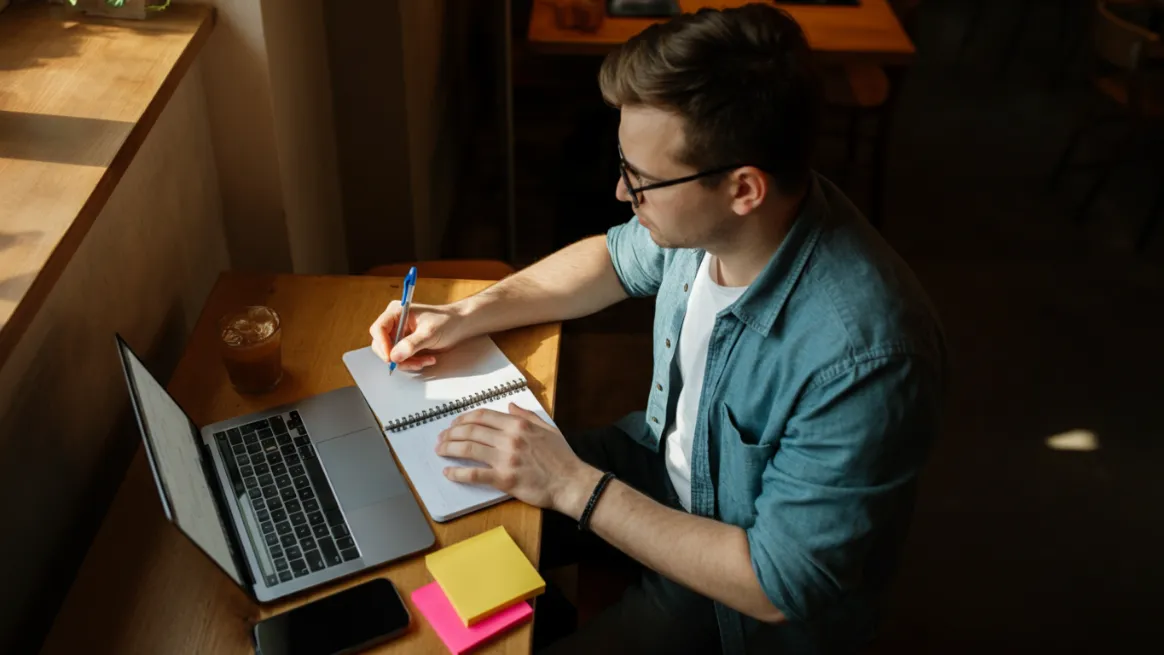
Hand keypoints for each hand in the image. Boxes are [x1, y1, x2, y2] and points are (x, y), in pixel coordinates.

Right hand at [368, 300, 466, 370]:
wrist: (460, 326)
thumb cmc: (448, 322)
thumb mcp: (429, 333)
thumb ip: (411, 344)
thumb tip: (394, 356)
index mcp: (397, 312)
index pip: (379, 329)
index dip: (382, 344)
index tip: (391, 357)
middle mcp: (395, 323)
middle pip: (382, 345)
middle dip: (398, 357)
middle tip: (414, 362)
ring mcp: (400, 335)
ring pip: (392, 355)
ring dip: (408, 362)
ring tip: (426, 360)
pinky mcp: (406, 345)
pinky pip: (402, 359)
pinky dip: (413, 363)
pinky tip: (428, 359)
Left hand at [436, 404, 602, 516]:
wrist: (572, 483)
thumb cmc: (562, 458)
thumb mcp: (547, 428)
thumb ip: (527, 416)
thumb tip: (511, 405)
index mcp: (518, 425)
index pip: (483, 416)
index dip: (464, 419)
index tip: (455, 424)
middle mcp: (510, 438)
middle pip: (471, 430)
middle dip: (451, 433)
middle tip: (442, 438)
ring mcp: (506, 459)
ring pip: (468, 449)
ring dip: (449, 448)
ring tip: (440, 451)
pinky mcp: (505, 479)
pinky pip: (474, 474)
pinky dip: (457, 473)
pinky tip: (448, 473)